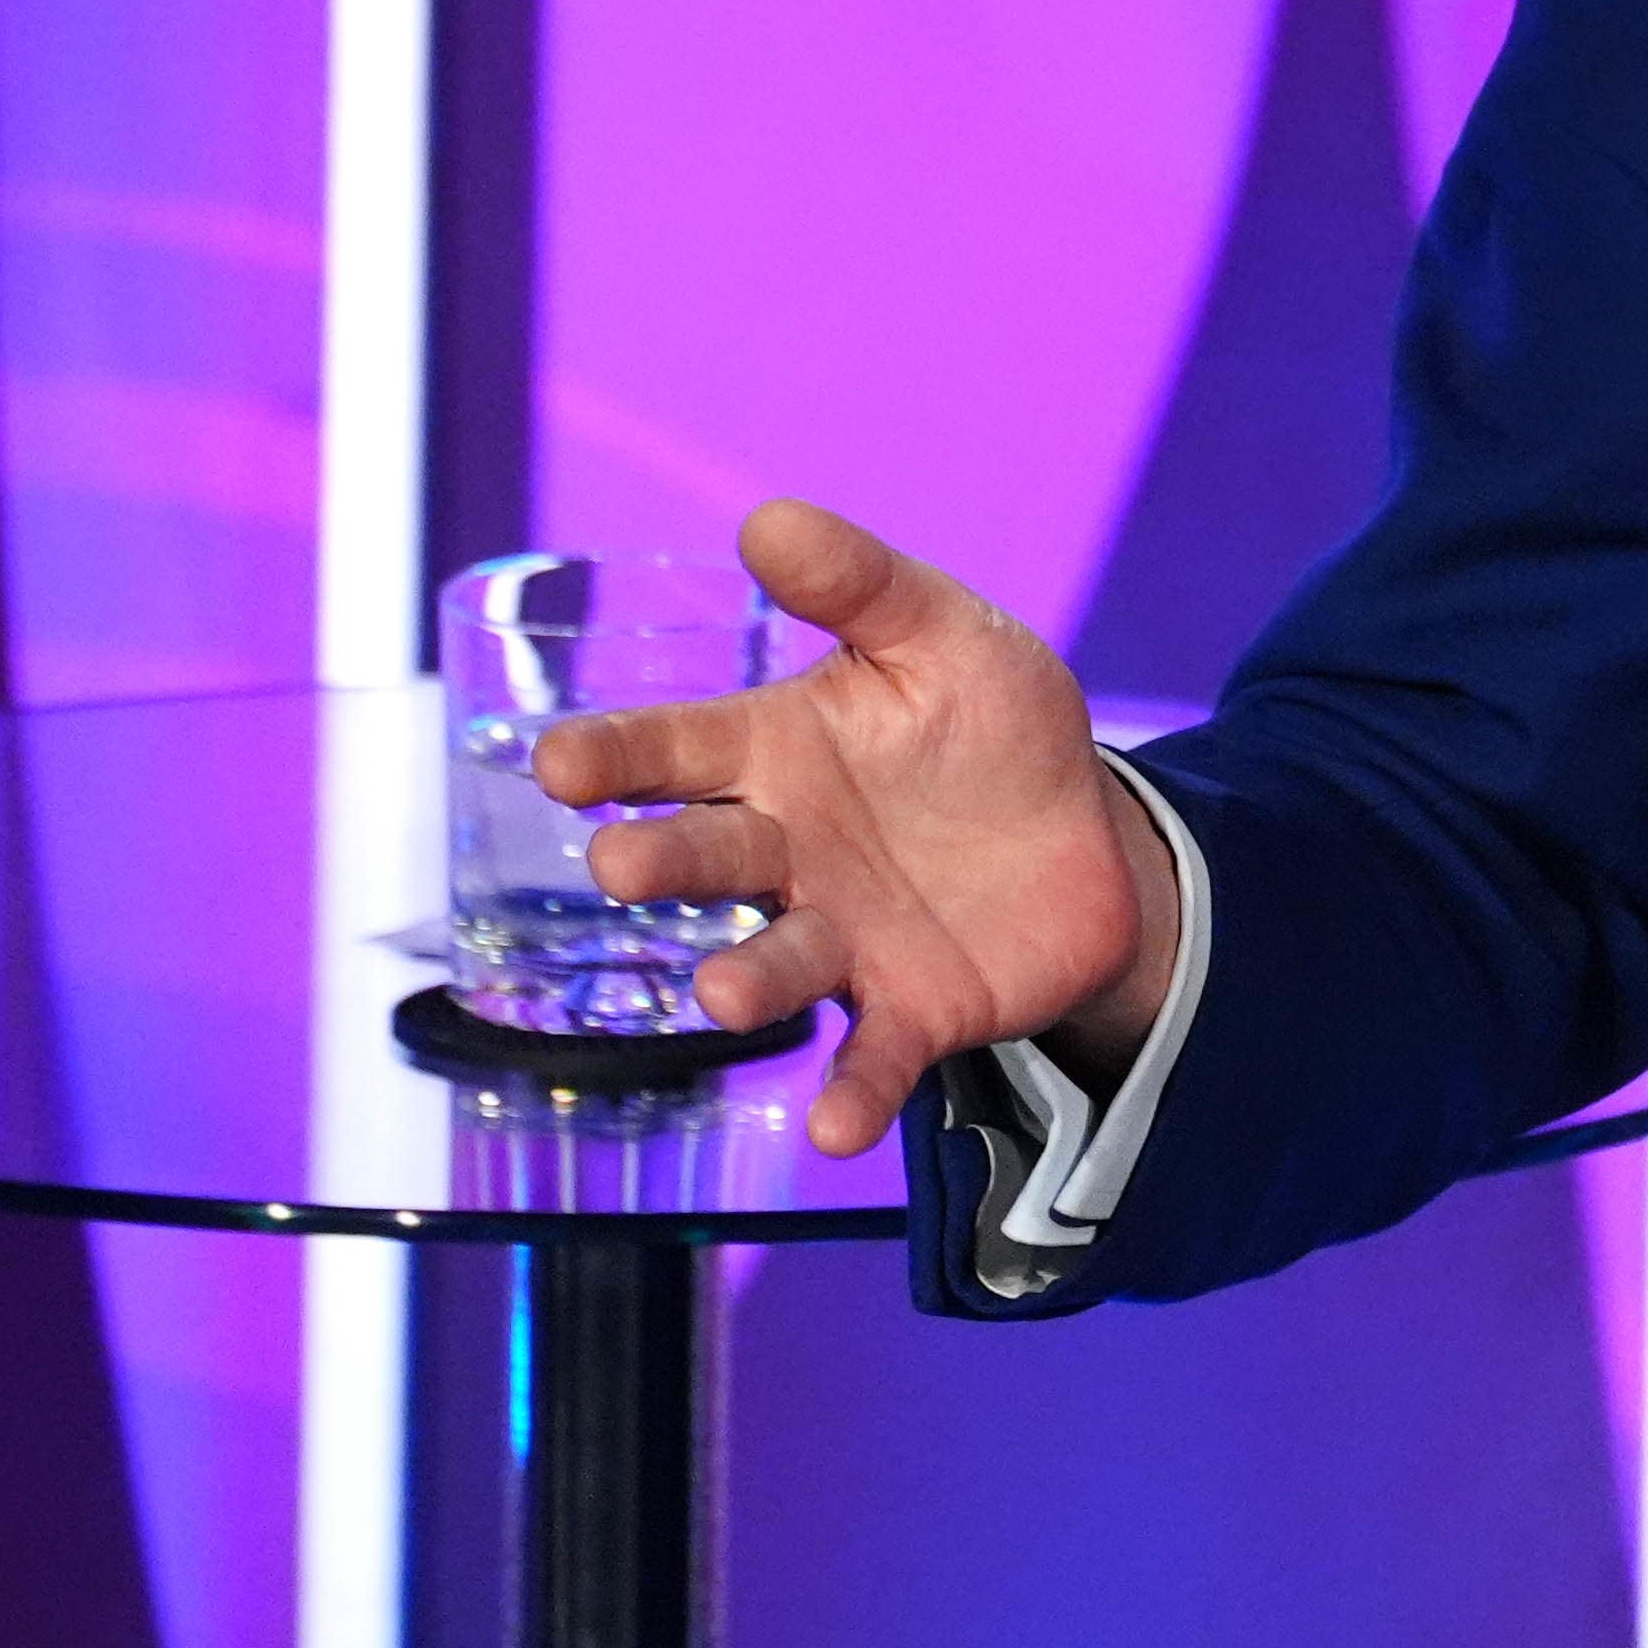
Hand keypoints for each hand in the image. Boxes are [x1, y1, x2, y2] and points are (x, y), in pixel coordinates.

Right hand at [526, 497, 1181, 1154]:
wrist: (1090, 836)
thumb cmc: (991, 724)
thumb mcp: (943, 633)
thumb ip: (861, 585)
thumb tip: (766, 518)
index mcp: (777, 751)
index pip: (677, 748)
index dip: (616, 756)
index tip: (557, 761)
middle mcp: (788, 851)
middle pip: (709, 856)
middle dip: (661, 862)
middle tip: (619, 867)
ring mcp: (840, 937)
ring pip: (773, 963)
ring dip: (741, 983)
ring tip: (718, 996)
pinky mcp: (907, 1010)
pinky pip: (868, 1057)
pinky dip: (849, 1096)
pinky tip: (830, 1129)